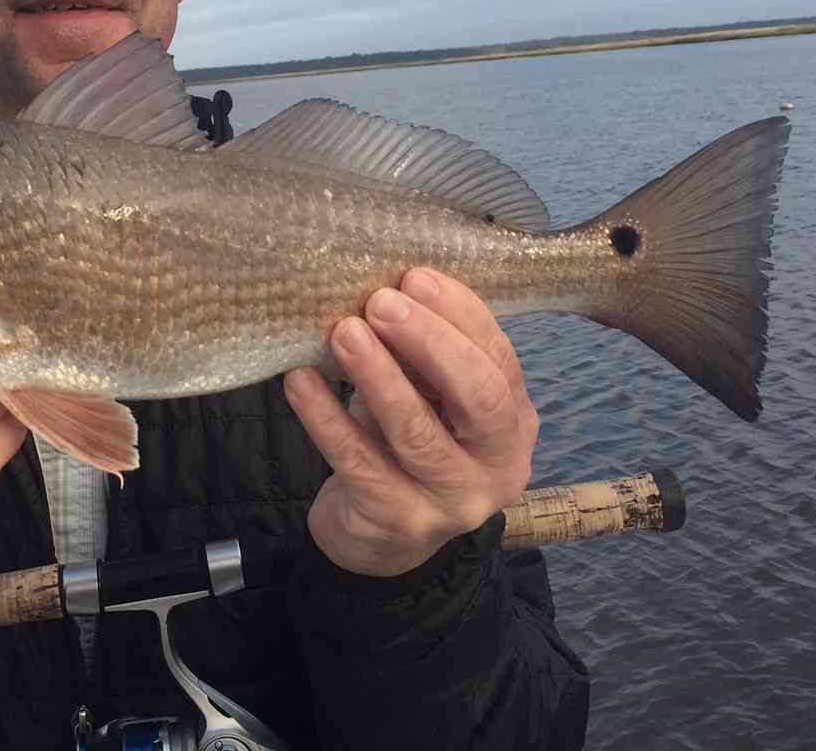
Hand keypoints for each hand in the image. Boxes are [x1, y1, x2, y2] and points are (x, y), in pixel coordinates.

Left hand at [283, 268, 538, 576]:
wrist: (381, 538)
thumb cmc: (408, 442)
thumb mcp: (430, 397)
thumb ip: (424, 354)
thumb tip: (388, 283)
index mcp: (514, 421)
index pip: (498, 358)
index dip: (459, 314)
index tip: (414, 276)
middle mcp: (498, 465)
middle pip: (479, 397)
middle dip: (430, 342)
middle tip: (381, 302)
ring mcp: (452, 501)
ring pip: (417, 433)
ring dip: (377, 376)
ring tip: (342, 333)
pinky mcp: (399, 523)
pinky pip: (359, 463)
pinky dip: (327, 418)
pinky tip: (300, 382)